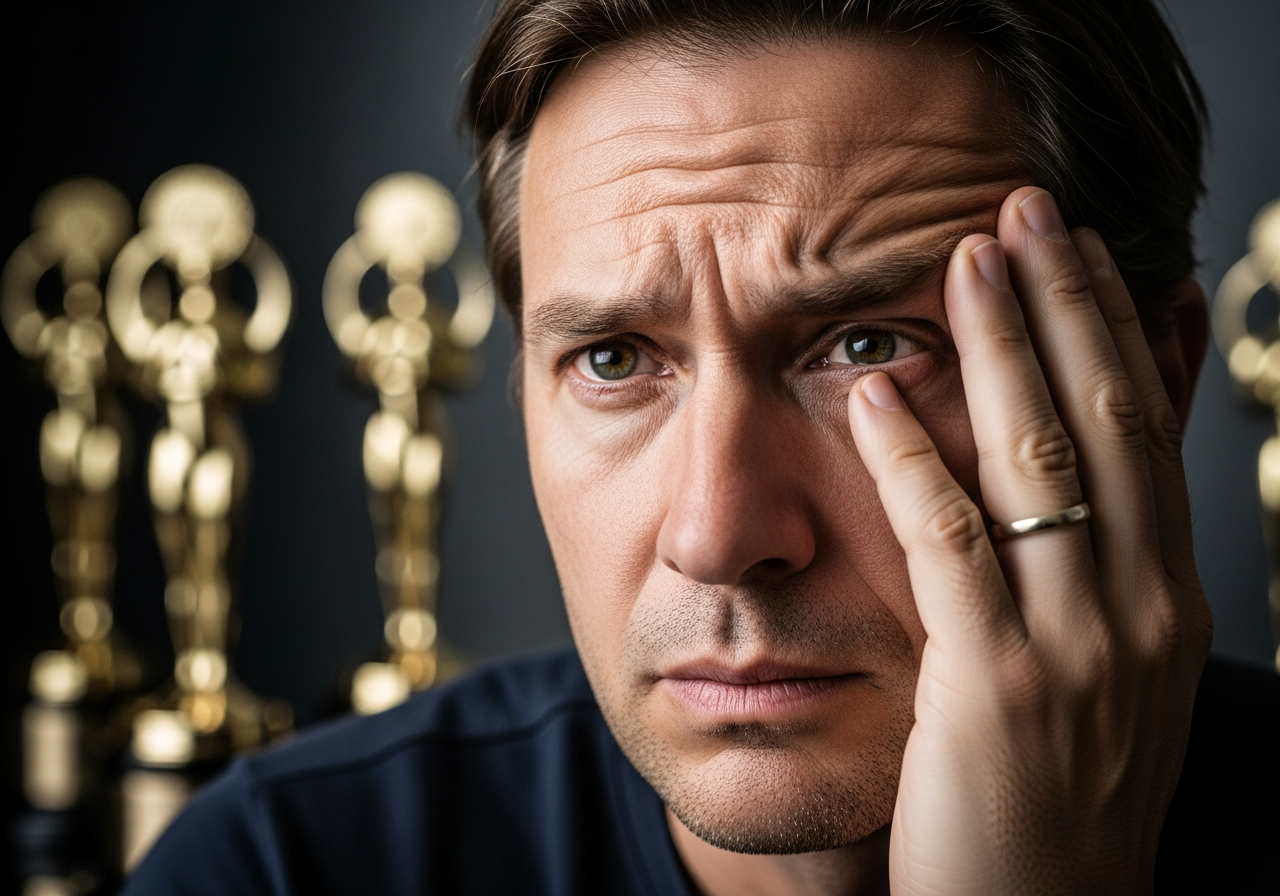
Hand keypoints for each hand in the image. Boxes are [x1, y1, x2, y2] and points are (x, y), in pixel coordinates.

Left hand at [847, 187, 1212, 894]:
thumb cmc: (1056, 801)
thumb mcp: (1103, 679)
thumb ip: (1088, 576)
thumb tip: (1065, 486)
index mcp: (1168, 602)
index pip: (1149, 435)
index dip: (1120, 331)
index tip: (1091, 250)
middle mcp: (1141, 610)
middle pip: (1106, 418)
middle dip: (1066, 303)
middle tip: (1026, 207)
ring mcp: (1078, 648)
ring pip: (1041, 456)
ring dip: (1001, 342)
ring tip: (966, 256)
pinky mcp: (997, 686)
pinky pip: (950, 541)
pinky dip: (912, 452)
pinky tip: (877, 388)